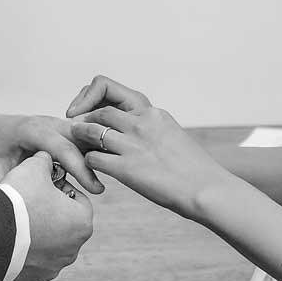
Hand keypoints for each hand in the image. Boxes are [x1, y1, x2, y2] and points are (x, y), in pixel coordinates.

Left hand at [0, 110, 102, 195]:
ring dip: (93, 158)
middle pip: (78, 138)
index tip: (93, 189)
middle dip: (92, 162)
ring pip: (83, 138)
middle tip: (99, 191)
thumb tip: (18, 211)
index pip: (61, 145)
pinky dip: (88, 155)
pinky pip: (80, 140)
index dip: (79, 167)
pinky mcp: (60, 131)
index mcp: (30, 129)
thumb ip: (5, 188)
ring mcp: (55, 125)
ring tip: (99, 186)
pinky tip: (95, 175)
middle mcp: (46, 123)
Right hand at [3, 150, 94, 280]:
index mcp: (82, 222)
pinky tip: (9, 239)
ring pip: (48, 245)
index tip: (44, 184)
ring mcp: (53, 267)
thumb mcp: (34, 167)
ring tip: (16, 220)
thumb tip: (45, 158)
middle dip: (49, 212)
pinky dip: (23, 252)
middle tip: (28, 200)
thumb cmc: (18, 198)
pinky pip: (31, 262)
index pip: (78, 199)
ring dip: (37, 233)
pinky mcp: (33, 280)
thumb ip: (44, 160)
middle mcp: (73, 249)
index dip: (60, 188)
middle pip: (64, 223)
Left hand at [66, 73, 222, 219]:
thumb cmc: (194, 168)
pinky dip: (86, 163)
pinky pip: (93, 159)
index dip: (93, 98)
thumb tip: (132, 131)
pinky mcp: (127, 168)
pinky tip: (88, 169)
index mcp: (153, 113)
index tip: (87, 110)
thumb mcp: (172, 134)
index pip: (112, 91)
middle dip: (83, 119)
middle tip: (75, 129)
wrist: (207, 189)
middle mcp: (142, 123)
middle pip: (99, 112)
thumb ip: (150, 128)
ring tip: (75, 144)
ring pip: (91, 131)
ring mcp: (133, 145)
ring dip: (80, 137)